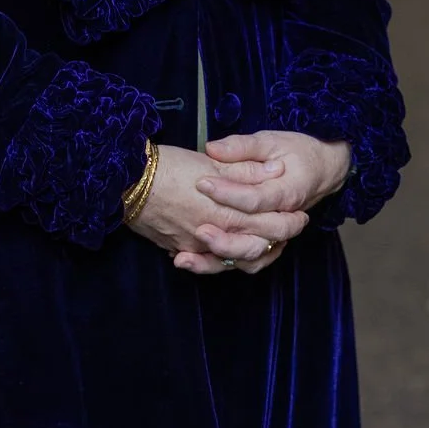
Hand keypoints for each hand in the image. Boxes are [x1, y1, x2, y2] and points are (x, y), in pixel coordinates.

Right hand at [126, 144, 309, 275]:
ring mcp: (196, 247)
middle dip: (277, 239)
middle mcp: (215, 236)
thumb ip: (245, 170)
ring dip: (252, 253)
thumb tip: (275, 171)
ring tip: (266, 245)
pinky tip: (228, 253)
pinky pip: (207, 263)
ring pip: (233, 260)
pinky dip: (222, 260)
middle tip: (291, 232)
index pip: (268, 224)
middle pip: (255, 246)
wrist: (127, 182)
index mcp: (227, 213)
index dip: (287, 221)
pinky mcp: (179, 249)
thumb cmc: (170, 167)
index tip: (300, 216)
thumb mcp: (211, 164)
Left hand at [183, 130, 351, 270]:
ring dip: (217, 260)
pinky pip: (245, 262)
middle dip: (222, 237)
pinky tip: (192, 259)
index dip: (227, 193)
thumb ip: (242, 146)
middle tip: (196, 227)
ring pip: (249, 258)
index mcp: (286, 193)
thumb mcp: (271, 140)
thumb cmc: (297, 151)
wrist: (323, 169)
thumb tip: (212, 149)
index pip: (255, 199)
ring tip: (185, 256)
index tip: (201, 183)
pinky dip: (221, 265)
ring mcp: (276, 236)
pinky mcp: (266, 242)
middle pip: (253, 241)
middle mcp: (282, 221)